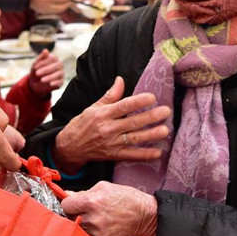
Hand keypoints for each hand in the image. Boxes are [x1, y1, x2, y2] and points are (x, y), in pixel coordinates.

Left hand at [28, 49, 64, 97]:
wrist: (36, 83)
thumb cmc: (36, 70)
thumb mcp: (36, 64)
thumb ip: (41, 57)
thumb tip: (46, 50)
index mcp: (54, 58)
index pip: (53, 58)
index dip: (44, 62)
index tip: (35, 67)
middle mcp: (59, 65)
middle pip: (57, 65)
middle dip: (46, 69)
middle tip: (37, 73)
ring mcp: (61, 73)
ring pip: (59, 73)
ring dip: (50, 77)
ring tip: (41, 80)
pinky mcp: (61, 81)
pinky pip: (60, 81)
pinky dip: (56, 82)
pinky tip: (50, 84)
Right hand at [30, 0, 69, 13]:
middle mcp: (45, 7)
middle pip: (60, 7)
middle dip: (67, 4)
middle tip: (72, 0)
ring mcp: (45, 11)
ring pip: (58, 11)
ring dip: (64, 7)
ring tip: (68, 2)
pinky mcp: (44, 12)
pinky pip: (55, 12)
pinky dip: (60, 9)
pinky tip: (62, 5)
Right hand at [53, 76, 169, 173]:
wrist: (70, 147)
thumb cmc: (82, 124)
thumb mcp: (93, 107)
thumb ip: (109, 95)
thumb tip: (120, 79)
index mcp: (102, 114)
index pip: (122, 106)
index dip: (137, 102)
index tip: (151, 97)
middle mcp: (107, 129)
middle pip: (132, 123)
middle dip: (150, 117)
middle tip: (166, 111)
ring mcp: (111, 144)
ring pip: (134, 139)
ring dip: (150, 135)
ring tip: (165, 130)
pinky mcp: (114, 155)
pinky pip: (131, 155)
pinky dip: (144, 155)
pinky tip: (158, 152)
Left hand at [61, 181, 157, 235]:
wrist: (142, 215)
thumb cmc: (124, 197)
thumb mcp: (103, 187)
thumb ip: (82, 192)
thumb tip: (67, 195)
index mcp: (91, 201)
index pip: (65, 206)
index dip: (68, 203)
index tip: (72, 204)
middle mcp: (92, 218)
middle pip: (69, 219)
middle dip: (73, 215)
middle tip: (82, 212)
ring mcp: (96, 233)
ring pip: (76, 231)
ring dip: (80, 226)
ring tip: (92, 220)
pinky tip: (97, 229)